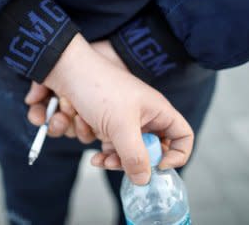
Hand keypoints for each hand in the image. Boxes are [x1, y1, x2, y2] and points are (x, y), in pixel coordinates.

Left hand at [40, 34, 192, 184]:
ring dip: (107, 152)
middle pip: (149, 150)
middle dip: (130, 160)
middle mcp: (143, 115)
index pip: (182, 136)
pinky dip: (91, 136)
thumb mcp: (121, 125)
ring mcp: (122, 118)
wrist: (65, 68)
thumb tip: (144, 180)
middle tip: (113, 163)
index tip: (159, 166)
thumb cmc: (99, 88)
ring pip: (122, 148)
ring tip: (94, 149)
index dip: (177, 154)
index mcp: (157, 111)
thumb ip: (135, 156)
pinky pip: (103, 139)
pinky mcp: (102, 119)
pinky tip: (80, 126)